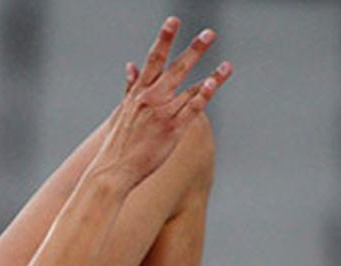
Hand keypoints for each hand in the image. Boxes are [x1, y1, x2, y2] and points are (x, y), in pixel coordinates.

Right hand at [92, 18, 231, 190]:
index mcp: (138, 93)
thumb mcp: (121, 109)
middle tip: (209, 34)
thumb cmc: (117, 142)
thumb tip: (130, 65)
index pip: (153, 60)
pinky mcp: (172, 131)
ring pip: (190, 89)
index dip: (164, 39)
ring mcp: (163, 114)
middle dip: (194, 50)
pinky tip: (213, 84)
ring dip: (211, 77)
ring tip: (228, 66)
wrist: (112, 170)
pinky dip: (202, 97)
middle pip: (176, 69)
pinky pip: (191, 110)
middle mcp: (151, 99)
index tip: (173, 21)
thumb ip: (130, 86)